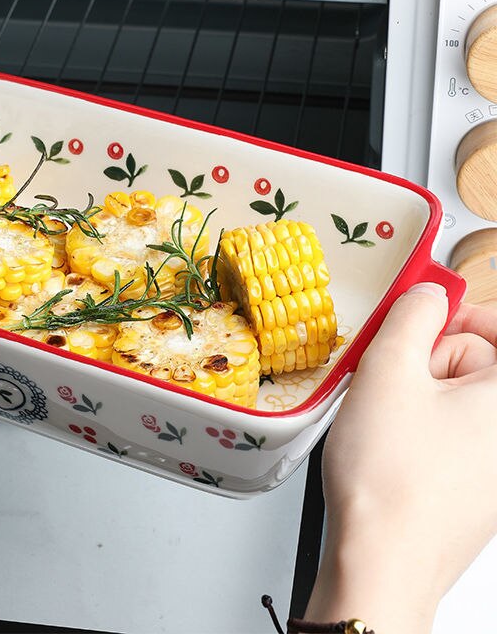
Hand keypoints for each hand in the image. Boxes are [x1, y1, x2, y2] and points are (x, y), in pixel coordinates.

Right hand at [305, 283, 496, 632]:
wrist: (380, 562)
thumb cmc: (390, 476)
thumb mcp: (389, 368)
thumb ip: (411, 314)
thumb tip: (427, 293)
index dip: (453, 312)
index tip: (416, 316)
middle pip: (472, 362)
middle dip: (423, 360)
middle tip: (386, 381)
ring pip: (452, 399)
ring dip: (411, 395)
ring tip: (380, 420)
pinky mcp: (476, 489)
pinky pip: (447, 434)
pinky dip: (414, 428)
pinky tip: (386, 446)